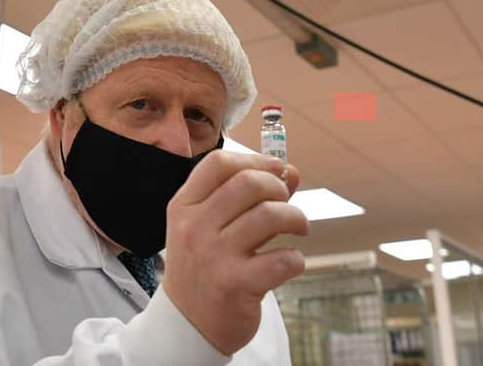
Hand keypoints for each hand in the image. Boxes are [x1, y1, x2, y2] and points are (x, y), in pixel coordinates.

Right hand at [162, 151, 307, 354]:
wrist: (188, 324)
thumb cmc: (203, 267)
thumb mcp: (209, 226)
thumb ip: (247, 196)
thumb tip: (290, 171)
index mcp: (184, 206)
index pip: (218, 163)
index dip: (255, 159)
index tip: (275, 169)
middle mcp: (195, 227)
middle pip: (248, 183)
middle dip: (279, 188)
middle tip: (286, 203)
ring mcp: (214, 256)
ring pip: (270, 215)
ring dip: (296, 219)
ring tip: (297, 229)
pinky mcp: (235, 285)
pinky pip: (282, 259)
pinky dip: (295, 258)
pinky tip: (288, 262)